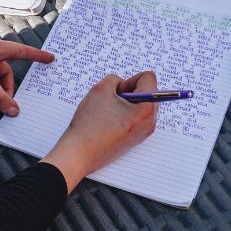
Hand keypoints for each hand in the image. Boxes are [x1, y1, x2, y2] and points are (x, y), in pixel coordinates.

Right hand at [41, 71, 157, 192]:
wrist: (80, 153)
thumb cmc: (90, 124)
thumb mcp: (100, 89)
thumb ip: (115, 79)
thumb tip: (124, 87)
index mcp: (146, 109)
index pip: (148, 77)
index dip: (129, 80)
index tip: (117, 92)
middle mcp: (150, 122)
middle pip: (147, 92)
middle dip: (130, 92)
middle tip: (112, 102)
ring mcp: (144, 133)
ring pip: (141, 104)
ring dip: (126, 103)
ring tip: (109, 113)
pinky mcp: (136, 139)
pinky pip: (135, 117)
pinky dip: (124, 114)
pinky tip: (109, 122)